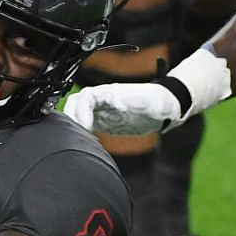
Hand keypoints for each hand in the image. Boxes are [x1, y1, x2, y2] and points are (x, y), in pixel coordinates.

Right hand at [62, 80, 182, 137]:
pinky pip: (84, 124)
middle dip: (71, 117)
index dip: (80, 111)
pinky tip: (86, 143)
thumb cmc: (157, 102)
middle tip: (74, 135)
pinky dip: (80, 132)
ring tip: (76, 140)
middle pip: (75, 104)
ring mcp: (101, 110)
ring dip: (73, 124)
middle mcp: (102, 100)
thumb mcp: (145, 102)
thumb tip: (118, 103)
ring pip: (77, 113)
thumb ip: (130, 102)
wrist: (165, 107)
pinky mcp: (103, 121)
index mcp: (109, 92)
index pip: (84, 97)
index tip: (85, 127)